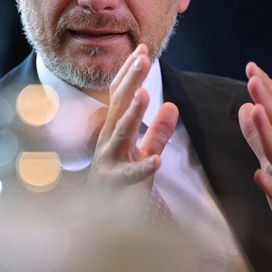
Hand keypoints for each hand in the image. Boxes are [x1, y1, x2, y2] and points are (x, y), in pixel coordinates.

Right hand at [88, 44, 178, 186]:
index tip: (143, 48)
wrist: (98, 223)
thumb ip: (158, 132)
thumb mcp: (142, 153)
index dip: (130, 72)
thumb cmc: (121, 186)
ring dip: (132, 113)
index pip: (120, 96)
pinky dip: (142, 168)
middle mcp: (107, 141)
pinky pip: (130, 176)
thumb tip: (173, 106)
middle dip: (131, 80)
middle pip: (119, 105)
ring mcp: (108, 161)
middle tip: (143, 57)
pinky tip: (157, 161)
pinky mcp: (114, 185)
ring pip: (120, 133)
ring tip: (144, 94)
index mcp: (113, 131)